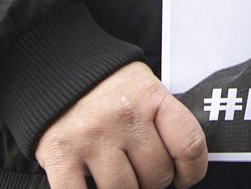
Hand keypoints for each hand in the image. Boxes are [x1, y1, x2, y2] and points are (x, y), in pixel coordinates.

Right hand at [35, 62, 207, 188]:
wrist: (56, 73)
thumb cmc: (109, 88)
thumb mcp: (147, 89)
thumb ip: (165, 121)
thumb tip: (185, 161)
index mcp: (152, 97)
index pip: (189, 144)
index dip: (193, 171)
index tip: (186, 178)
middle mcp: (124, 116)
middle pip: (157, 174)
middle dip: (154, 180)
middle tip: (143, 171)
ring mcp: (92, 137)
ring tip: (120, 176)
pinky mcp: (61, 154)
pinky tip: (93, 187)